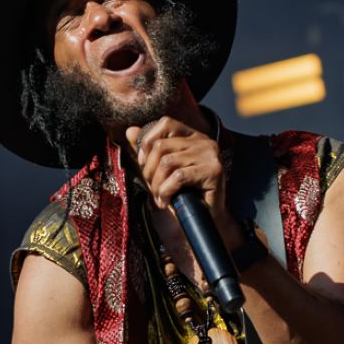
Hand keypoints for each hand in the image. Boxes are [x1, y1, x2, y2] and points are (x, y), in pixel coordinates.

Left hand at [125, 118, 240, 246]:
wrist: (203, 221)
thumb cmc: (183, 195)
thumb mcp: (160, 170)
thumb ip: (148, 150)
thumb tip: (129, 130)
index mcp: (193, 136)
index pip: (165, 123)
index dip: (148, 141)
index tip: (143, 163)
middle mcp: (204, 141)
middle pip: (162, 145)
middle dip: (149, 170)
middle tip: (152, 188)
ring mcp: (211, 155)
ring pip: (168, 162)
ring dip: (157, 184)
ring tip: (159, 197)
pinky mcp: (214, 171)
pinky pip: (179, 176)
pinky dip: (166, 191)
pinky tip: (166, 202)